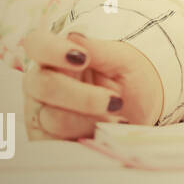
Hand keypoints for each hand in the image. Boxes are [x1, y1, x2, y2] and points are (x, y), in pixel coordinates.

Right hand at [19, 29, 164, 139]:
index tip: (82, 58)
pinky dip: (88, 139)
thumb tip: (75, 38)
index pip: (36, 44)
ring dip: (93, 120)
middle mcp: (42, 85)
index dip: (51, 49)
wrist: (146, 113)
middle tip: (116, 100)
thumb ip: (100, 50)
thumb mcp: (124, 61)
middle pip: (43, 85)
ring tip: (119, 120)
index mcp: (56, 58)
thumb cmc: (130, 80)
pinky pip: (59, 145)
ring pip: (55, 120)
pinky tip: (107, 135)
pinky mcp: (48, 143)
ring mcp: (42, 115)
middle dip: (84, 96)